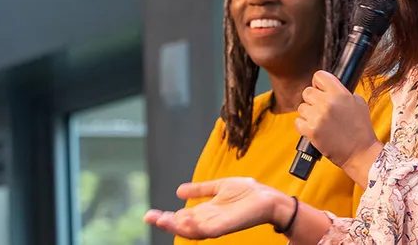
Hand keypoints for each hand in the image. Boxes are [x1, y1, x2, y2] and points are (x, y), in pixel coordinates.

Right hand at [142, 178, 288, 238]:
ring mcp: (216, 225)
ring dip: (176, 227)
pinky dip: (195, 228)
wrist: (268, 198)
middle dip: (166, 223)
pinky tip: (185, 222)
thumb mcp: (218, 187)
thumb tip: (178, 191)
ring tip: (162, 221)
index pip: (181, 218)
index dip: (166, 217)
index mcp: (205, 212)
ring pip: (191, 230)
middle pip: (182, 226)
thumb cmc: (247, 193)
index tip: (150, 214)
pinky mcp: (226, 226)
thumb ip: (200, 190)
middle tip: (150, 217)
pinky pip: (207, 230)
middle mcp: (208, 221)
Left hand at [296, 71, 383, 177]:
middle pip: (307, 91)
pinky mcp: (310, 131)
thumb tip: (329, 87)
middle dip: (313, 100)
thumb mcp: (358, 102)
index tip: (321, 89)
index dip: (319, 83)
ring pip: (301, 107)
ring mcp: (317, 117)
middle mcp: (327, 103)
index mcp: (339, 93)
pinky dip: (304, 126)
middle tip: (322, 109)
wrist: (360, 152)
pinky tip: (315, 129)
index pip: (319, 76)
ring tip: (321, 122)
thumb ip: (342, 92)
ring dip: (309, 114)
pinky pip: (298, 121)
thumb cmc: (361, 129)